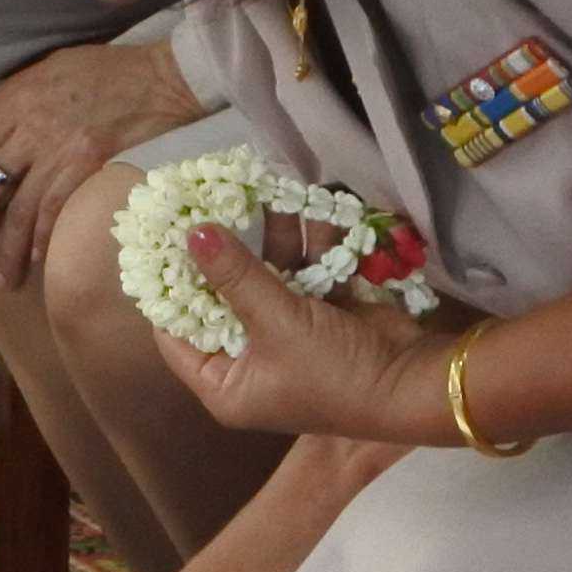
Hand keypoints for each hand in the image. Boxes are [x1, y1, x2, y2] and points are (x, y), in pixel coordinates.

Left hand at [0, 36, 204, 289]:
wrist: (162, 77)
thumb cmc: (107, 72)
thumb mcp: (48, 71)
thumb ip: (11, 100)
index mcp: (13, 100)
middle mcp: (28, 124)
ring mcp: (57, 146)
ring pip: (18, 209)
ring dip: (6, 250)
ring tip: (1, 279)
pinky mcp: (88, 163)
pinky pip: (54, 208)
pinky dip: (42, 237)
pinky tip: (37, 258)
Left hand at [145, 222, 447, 443]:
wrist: (412, 382)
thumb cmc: (332, 370)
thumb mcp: (276, 321)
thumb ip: (235, 274)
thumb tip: (192, 232)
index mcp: (227, 384)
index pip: (176, 335)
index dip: (168, 288)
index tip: (159, 237)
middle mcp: (251, 361)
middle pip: (222, 296)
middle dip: (225, 249)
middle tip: (206, 198)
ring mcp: (288, 334)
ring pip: (268, 274)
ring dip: (274, 234)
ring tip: (266, 187)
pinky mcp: (323, 313)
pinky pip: (305, 270)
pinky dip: (311, 241)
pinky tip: (313, 203)